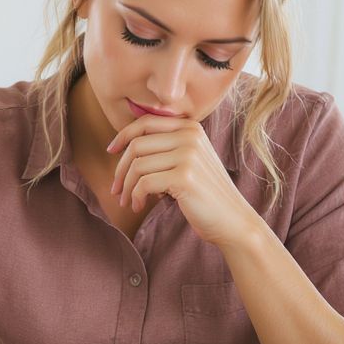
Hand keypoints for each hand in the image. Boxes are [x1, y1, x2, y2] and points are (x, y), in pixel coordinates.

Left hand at [107, 115, 257, 245]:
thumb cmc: (204, 194)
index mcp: (190, 128)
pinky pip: (144, 183)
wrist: (232, 220)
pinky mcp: (184, 177)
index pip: (145, 122)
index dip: (123, 136)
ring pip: (137, 165)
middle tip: (116, 189)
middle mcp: (190, 136)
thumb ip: (167, 148)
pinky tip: (139, 206)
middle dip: (121, 169)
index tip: (111, 151)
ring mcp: (188, 155)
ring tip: (128, 202)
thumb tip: (126, 144)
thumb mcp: (188, 162)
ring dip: (127, 187)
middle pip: (137, 145)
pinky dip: (136, 197)